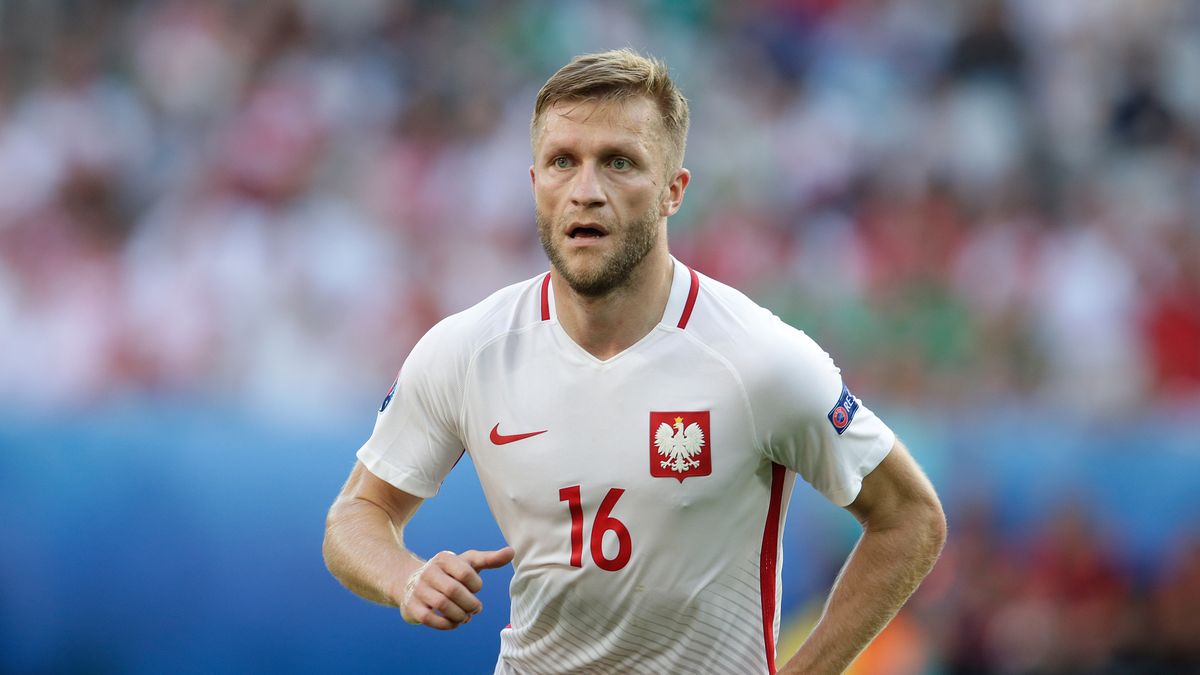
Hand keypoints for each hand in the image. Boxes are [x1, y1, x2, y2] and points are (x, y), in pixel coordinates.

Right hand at [398, 547, 514, 629]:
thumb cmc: (449, 573)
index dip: (476, 585)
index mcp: (444, 559)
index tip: (476, 588)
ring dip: (460, 615)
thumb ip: (489, 559)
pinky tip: (454, 623)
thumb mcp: (467, 563)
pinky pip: (429, 618)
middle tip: (476, 609)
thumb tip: (511, 552)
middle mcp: (429, 571)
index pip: (466, 572)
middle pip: (454, 591)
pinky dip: (446, 624)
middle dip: (470, 604)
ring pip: (442, 605)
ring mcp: (418, 589)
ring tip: (466, 617)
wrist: (412, 581)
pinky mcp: (412, 605)